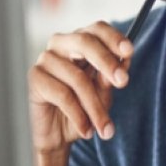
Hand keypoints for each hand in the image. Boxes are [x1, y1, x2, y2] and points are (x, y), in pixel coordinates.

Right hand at [29, 22, 133, 152]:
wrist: (57, 136)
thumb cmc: (81, 109)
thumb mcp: (103, 93)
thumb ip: (111, 77)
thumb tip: (122, 63)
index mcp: (80, 42)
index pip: (97, 29)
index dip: (114, 38)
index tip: (129, 51)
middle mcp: (61, 45)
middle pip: (85, 42)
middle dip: (107, 62)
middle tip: (123, 82)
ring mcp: (45, 59)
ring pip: (77, 77)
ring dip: (95, 107)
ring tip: (105, 128)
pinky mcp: (35, 78)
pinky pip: (63, 94)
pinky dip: (79, 116)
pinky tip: (86, 130)